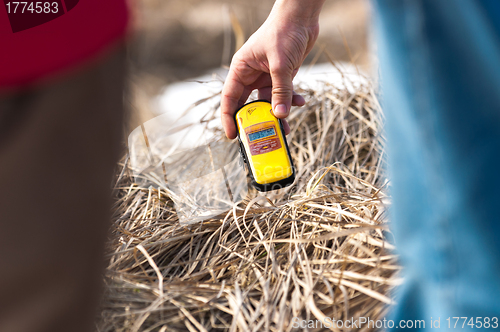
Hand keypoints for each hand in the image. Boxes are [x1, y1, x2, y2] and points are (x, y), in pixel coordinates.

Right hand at [221, 1, 322, 138]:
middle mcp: (251, 74)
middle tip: (259, 138)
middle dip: (255, 121)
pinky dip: (291, 101)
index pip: (229, 98)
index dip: (229, 118)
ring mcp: (266, 76)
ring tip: (285, 130)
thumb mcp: (281, 64)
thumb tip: (280, 116)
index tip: (232, 135)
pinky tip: (301, 102)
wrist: (301, 17)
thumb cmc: (284, 32)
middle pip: (247, 104)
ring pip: (268, 102)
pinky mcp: (281, 76)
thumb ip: (281, 91)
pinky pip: (283, 95)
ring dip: (277, 115)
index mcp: (241, 69)